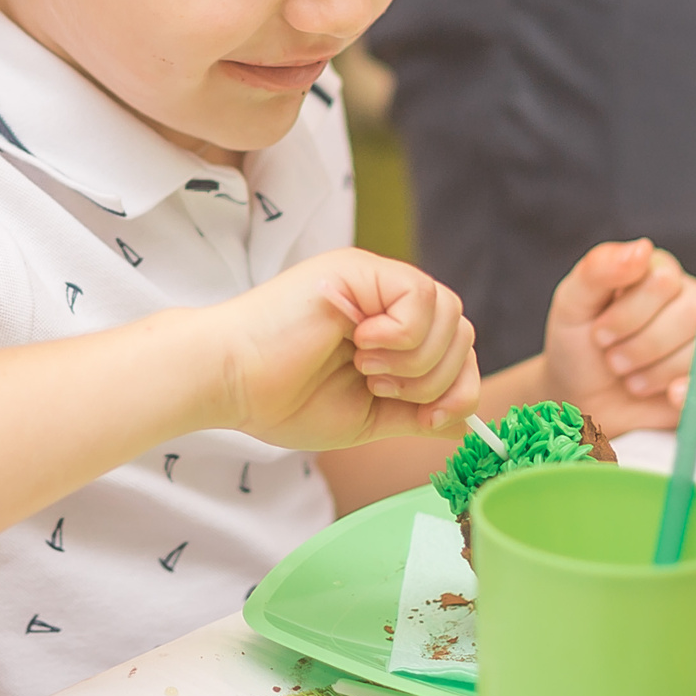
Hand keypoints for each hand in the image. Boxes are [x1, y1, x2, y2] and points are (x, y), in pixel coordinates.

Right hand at [209, 248, 479, 451]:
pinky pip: (420, 296)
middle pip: (461, 332)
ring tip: (366, 368)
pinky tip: (362, 344)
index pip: (457, 350)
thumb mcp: (367, 417)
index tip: (425, 419)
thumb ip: (415, 415)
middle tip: (379, 386)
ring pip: (449, 314)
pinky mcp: (359, 269)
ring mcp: (374, 282)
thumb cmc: (281, 400)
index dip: (457, 389)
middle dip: (435, 379)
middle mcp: (386, 301)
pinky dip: (402, 334)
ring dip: (416, 359)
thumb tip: (465, 425)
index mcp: (389, 333)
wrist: (230, 382)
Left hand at [540, 239, 695, 436]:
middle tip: (614, 361)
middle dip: (644, 346)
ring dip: (661, 372)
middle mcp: (692, 299)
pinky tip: (675, 396)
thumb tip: (642, 248)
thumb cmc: (578, 347)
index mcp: (659, 273)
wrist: (583, 399)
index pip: (665, 282)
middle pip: (694, 314)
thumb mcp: (572, 304)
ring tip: (632, 380)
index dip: (630, 314)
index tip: (600, 333)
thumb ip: (599, 269)